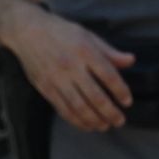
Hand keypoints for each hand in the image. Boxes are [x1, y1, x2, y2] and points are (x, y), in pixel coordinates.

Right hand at [8, 8, 133, 130]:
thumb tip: (131, 61)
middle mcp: (71, 67)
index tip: (127, 102)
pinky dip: (77, 121)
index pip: (108, 75)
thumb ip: (109, 52)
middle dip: (110, 112)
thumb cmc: (61, 33)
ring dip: (94, 120)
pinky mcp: (46, 89)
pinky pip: (63, 110)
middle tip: (119, 121)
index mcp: (85, 51)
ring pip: (79, 107)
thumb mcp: (88, 36)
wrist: (28, 32)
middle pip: (95, 96)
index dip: (120, 91)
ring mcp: (57, 79)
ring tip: (105, 126)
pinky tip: (87, 125)